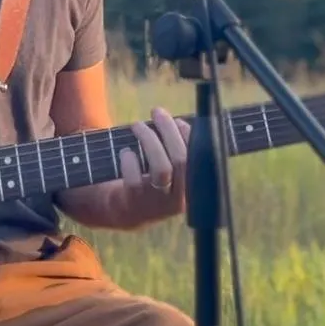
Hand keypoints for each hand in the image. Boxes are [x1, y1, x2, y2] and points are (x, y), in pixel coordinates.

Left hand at [118, 107, 190, 223]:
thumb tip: (180, 123)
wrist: (125, 213)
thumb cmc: (150, 181)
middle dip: (169, 131)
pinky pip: (135, 179)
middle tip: (157, 112)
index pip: (199, 159)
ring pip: (161, 168)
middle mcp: (178, 200)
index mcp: (192, 190)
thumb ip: (176, 150)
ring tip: (137, 125)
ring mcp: (156, 204)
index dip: (190, 137)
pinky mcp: (134, 205)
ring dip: (149, 141)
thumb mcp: (169, 171)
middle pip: (181, 160)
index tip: (178, 120)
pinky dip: (130, 160)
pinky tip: (125, 152)